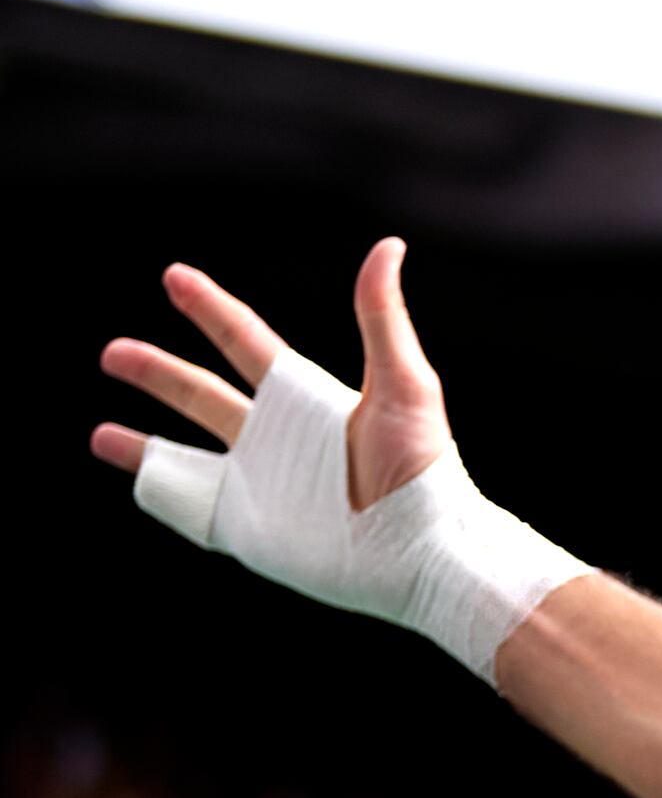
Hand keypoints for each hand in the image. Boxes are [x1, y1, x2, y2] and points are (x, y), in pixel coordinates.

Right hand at [93, 240, 452, 515]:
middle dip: (157, 372)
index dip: (210, 309)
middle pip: (202, 395)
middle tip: (111, 351)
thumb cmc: (424, 471)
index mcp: (304, 400)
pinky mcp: (253, 529)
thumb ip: (382, 318)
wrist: (428, 553)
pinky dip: (158, 493)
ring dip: (142, 443)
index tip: (174, 276)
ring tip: (98, 434)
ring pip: (186, 456)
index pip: (246, 343)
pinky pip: (193, 510)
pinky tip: (131, 480)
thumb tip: (388, 245)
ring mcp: (259, 485)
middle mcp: (276, 440)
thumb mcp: (404, 386)